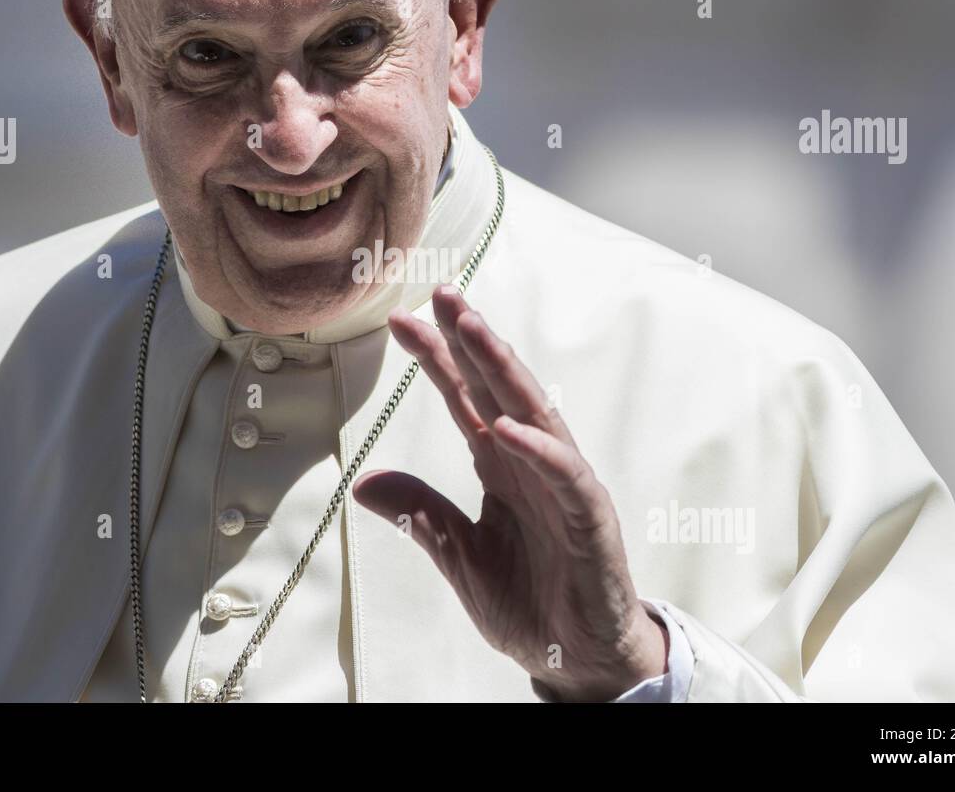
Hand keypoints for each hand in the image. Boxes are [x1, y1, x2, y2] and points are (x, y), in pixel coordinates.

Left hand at [352, 285, 667, 701]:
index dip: (438, 361)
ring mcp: (564, 487)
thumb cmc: (530, 604)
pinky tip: (505, 426)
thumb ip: (422, 514)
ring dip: (504, 370)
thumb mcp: (459, 558)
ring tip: (472, 331)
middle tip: (443, 294)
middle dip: (472, 341)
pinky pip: (566, 476)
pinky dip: (537, 450)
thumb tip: (364, 483)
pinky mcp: (591, 520)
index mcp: (501, 469)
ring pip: (535, 414)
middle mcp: (533, 465)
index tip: (403, 322)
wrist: (580, 660)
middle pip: (500, 390)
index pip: (466, 401)